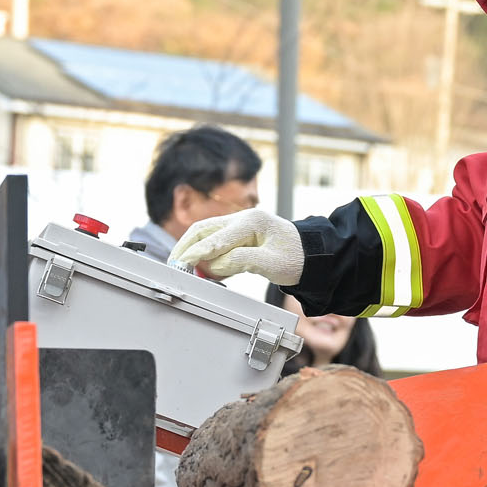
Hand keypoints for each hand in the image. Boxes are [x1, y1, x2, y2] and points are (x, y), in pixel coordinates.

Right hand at [168, 209, 304, 283]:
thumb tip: (212, 265)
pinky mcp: (240, 236)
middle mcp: (243, 219)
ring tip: (180, 266)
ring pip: (206, 234)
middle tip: (173, 264)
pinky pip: (216, 243)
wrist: (313, 255)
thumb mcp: (272, 263)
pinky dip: (205, 254)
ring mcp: (240, 225)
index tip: (183, 265)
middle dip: (186, 247)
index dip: (197, 253)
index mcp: (252, 221)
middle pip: (204, 230)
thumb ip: (241, 261)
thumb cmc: (298, 258)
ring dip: (192, 249)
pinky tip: (198, 267)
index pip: (216, 238)